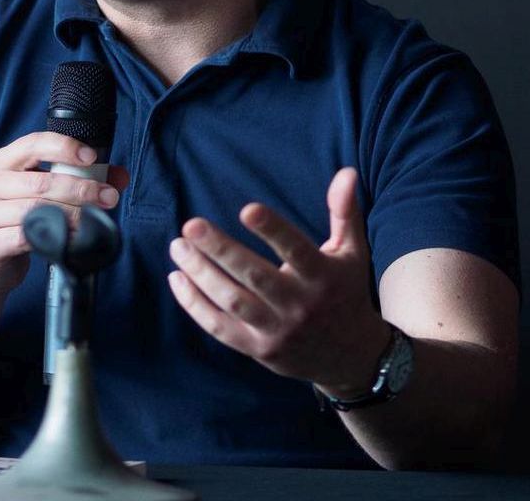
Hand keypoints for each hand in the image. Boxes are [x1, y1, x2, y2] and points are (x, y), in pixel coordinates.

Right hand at [0, 132, 128, 296]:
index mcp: (1, 162)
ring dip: (71, 214)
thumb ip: (80, 180)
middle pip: (40, 181)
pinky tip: (71, 240)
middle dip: (80, 188)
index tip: (92, 158)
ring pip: (34, 209)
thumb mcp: (42, 195)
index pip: (33, 143)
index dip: (65, 148)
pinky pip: (24, 237)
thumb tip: (119, 177)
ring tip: (94, 221)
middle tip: (108, 197)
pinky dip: (52, 238)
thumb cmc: (16, 221)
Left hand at [168, 167, 388, 391]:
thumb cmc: (346, 292)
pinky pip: (220, 328)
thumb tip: (346, 172)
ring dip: (201, 274)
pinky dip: (195, 305)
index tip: (247, 209)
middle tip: (191, 225)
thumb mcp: (352, 251)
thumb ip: (344, 211)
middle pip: (255, 276)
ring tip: (178, 246)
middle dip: (220, 250)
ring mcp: (277, 330)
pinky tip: (177, 279)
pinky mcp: (258, 348)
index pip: (297, 250)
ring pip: (233, 302)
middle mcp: (300, 305)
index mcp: (323, 276)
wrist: (350, 357)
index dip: (273, 230)